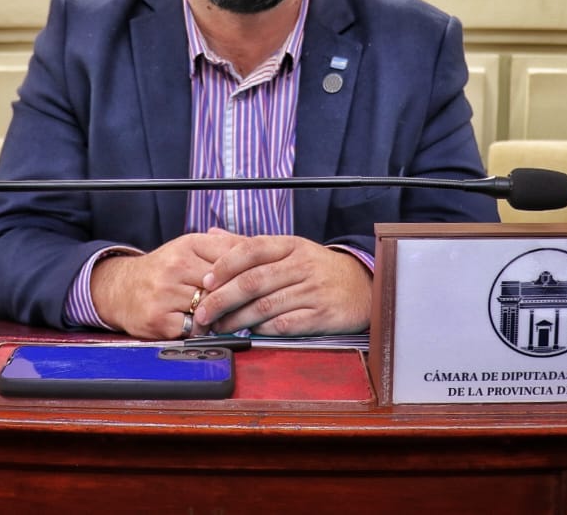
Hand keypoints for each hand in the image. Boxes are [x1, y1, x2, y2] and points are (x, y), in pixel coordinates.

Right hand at [90, 232, 241, 338]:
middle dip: (234, 297)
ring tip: (217, 314)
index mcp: (188, 245)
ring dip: (218, 315)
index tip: (255, 282)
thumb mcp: (190, 249)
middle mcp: (175, 266)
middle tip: (241, 304)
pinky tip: (197, 324)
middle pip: (223, 286)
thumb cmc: (163, 270)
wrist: (120, 288)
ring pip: (211, 308)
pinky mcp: (158, 319)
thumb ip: (223, 248)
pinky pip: (194, 329)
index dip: (248, 272)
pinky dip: (200, 330)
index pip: (232, 256)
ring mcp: (165, 293)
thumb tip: (260, 254)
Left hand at [193, 234, 371, 335]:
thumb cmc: (317, 268)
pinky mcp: (322, 314)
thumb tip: (212, 234)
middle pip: (253, 281)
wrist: (363, 286)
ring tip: (220, 326)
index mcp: (290, 245)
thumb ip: (248, 244)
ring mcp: (313, 290)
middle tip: (203, 313)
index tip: (205, 281)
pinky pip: (285, 325)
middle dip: (221, 299)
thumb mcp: (288, 248)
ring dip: (237, 319)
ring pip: (265, 306)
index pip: (251, 249)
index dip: (224, 265)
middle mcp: (301, 265)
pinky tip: (250, 332)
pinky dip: (263, 330)